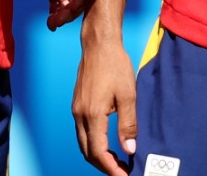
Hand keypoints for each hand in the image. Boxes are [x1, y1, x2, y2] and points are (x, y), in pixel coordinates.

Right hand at [72, 32, 137, 175]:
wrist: (99, 44)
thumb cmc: (115, 66)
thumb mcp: (128, 95)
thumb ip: (128, 124)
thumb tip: (130, 149)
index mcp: (92, 115)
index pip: (98, 153)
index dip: (111, 168)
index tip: (124, 175)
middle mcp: (80, 115)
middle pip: (87, 152)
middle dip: (103, 166)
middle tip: (122, 171)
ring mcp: (76, 109)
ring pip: (83, 143)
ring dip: (97, 156)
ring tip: (116, 161)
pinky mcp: (77, 104)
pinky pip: (81, 132)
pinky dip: (93, 144)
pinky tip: (106, 143)